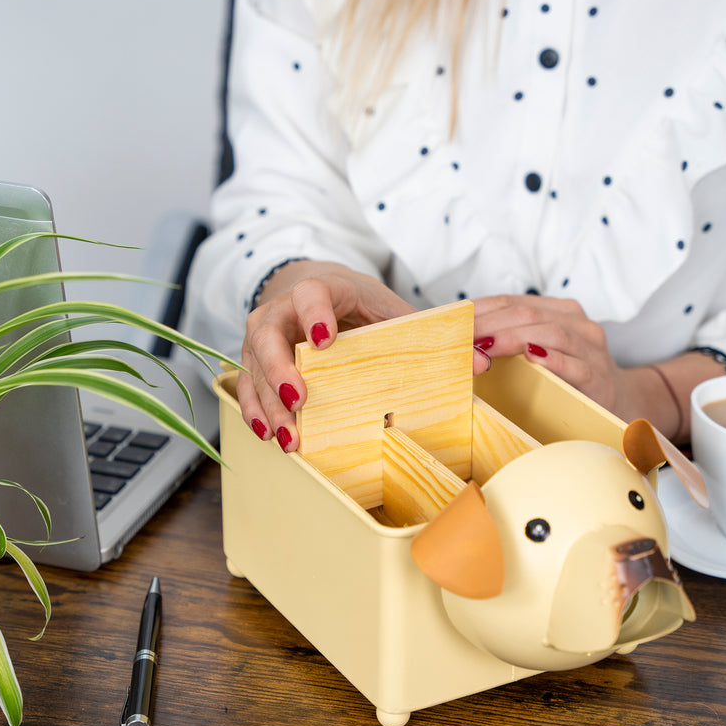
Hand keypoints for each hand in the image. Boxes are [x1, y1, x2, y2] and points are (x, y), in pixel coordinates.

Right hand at [237, 261, 416, 451]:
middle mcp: (282, 310)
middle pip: (269, 334)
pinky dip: (255, 409)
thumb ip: (426, 332)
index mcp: (322, 289)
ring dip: (268, 402)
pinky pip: (247, 384)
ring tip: (287, 436)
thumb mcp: (388, 308)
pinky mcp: (254, 359)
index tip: (324, 341)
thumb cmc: (354, 303)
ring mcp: (263, 335)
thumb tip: (478, 364)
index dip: (314, 314)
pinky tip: (268, 432)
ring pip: (253, 365)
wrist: (314, 293)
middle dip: (279, 369)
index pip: (310, 294)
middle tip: (298, 399)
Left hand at [472, 294, 632, 415]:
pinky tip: (532, 359)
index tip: (451, 323)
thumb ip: (504, 341)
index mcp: (557, 310)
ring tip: (486, 347)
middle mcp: (576, 322)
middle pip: (527, 314)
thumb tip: (459, 341)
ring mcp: (591, 348)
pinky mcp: (598, 377)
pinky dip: (553, 360)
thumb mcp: (533, 351)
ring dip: (513, 339)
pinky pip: (575, 364)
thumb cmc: (563, 375)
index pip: (511, 302)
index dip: (480, 311)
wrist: (614, 400)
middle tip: (462, 338)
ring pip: (551, 333)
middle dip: (490, 325)